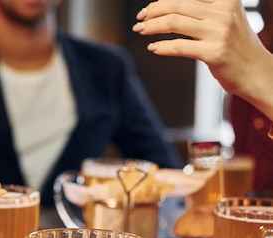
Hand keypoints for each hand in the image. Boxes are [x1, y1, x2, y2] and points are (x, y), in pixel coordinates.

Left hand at [132, 0, 272, 119]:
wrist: (256, 71)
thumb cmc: (235, 45)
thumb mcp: (224, 19)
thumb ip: (202, 10)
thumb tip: (169, 7)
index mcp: (226, 0)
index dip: (163, 1)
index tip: (148, 9)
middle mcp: (223, 12)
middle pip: (177, 5)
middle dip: (153, 11)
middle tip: (140, 19)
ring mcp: (219, 32)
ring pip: (175, 23)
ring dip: (152, 26)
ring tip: (140, 30)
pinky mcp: (214, 53)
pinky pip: (180, 47)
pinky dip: (162, 46)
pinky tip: (153, 48)